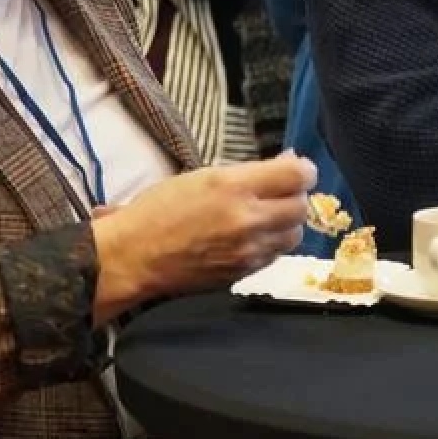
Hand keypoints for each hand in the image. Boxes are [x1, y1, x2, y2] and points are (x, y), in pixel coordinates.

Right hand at [93, 153, 316, 308]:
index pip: (297, 176)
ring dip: (286, 222)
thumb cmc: (159, 209)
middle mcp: (247, 219)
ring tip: (266, 214)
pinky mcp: (243, 273)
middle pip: (301, 206)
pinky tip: (252, 235)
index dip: (304, 170)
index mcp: (234, 187)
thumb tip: (287, 165)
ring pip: (293, 234)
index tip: (297, 168)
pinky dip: (271, 243)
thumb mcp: (202, 175)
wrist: (133, 256)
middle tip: (280, 190)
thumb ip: (248, 172)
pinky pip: (274, 255)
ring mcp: (247, 251)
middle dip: (295, 195)